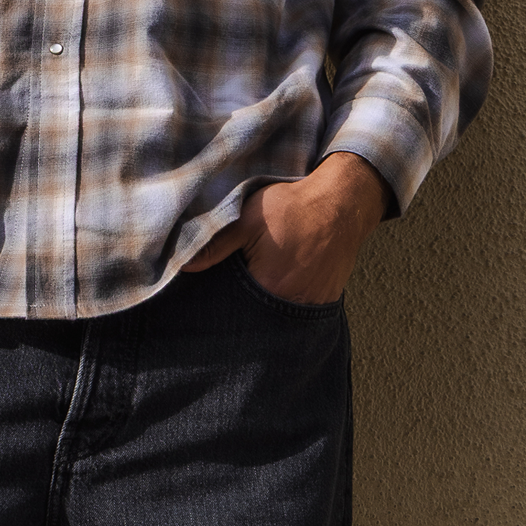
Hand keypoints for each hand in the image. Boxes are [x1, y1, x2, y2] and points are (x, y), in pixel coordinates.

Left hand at [184, 152, 390, 305]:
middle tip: (222, 312)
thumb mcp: (248, 218)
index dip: (218, 312)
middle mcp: (291, 306)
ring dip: (260, 315)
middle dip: (238, 318)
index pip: (232, 313)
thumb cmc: (294, 208)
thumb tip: (183, 265)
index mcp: (268, 288)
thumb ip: (215, 243)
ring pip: (274, 320)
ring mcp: (310, 308)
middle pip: (254, 322)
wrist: (342, 203)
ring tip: (249, 301)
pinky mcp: (322, 303)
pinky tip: (271, 296)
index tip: (205, 311)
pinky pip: (295, 315)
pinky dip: (281, 309)